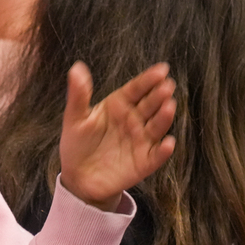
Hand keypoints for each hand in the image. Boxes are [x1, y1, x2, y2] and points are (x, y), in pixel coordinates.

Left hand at [59, 62, 175, 211]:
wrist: (78, 177)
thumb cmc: (77, 143)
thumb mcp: (74, 117)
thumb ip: (79, 94)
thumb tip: (76, 67)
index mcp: (119, 105)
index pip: (136, 89)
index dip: (149, 79)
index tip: (162, 69)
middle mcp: (134, 120)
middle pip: (150, 104)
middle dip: (159, 95)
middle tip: (167, 86)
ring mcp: (141, 140)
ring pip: (157, 126)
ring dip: (164, 117)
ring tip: (169, 106)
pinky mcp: (145, 161)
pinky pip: (157, 155)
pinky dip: (164, 150)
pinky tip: (167, 143)